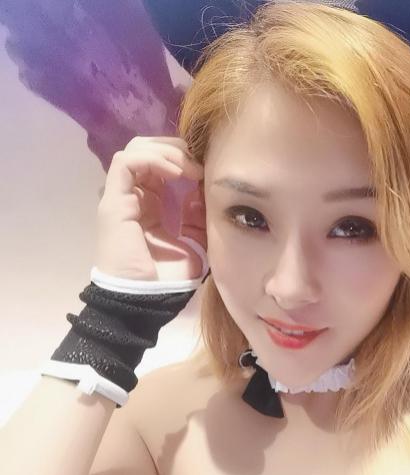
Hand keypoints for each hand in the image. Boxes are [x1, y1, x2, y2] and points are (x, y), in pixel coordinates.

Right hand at [93, 136, 206, 280]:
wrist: (144, 301)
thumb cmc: (167, 281)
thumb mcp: (194, 246)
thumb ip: (197, 220)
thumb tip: (201, 193)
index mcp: (148, 206)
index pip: (160, 166)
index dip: (183, 160)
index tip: (207, 171)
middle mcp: (132, 197)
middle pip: (147, 150)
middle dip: (176, 149)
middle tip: (199, 163)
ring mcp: (121, 198)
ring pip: (135, 150)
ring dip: (167, 152)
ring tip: (189, 167)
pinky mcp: (114, 202)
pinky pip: (127, 163)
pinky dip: (153, 159)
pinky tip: (176, 172)